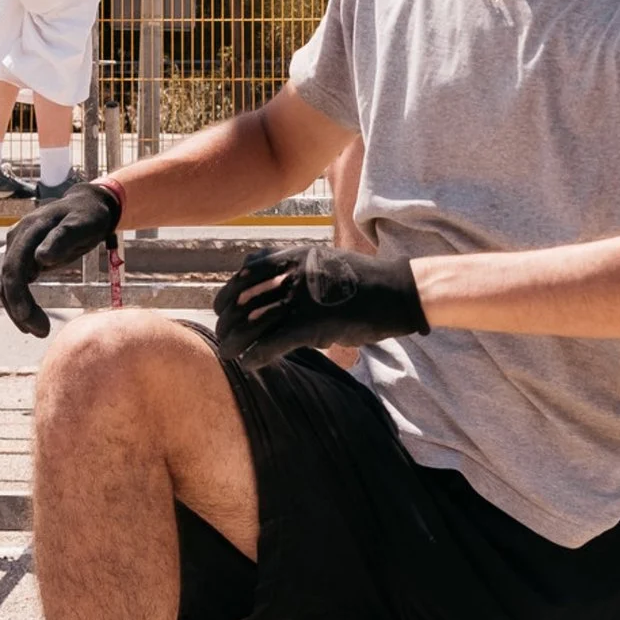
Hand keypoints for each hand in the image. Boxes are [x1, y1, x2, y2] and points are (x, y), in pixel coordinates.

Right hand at [0, 181, 122, 336]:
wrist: (89, 206)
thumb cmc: (88, 215)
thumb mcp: (82, 224)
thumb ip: (63, 238)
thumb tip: (41, 258)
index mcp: (29, 230)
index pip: (14, 267)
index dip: (18, 295)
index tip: (29, 317)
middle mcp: (17, 238)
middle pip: (9, 278)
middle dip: (20, 309)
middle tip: (40, 332)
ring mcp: (18, 247)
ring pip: (9, 284)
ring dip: (19, 310)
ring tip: (38, 331)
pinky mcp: (23, 256)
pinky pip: (17, 283)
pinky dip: (21, 303)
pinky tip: (30, 321)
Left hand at [212, 243, 426, 368]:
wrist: (399, 292)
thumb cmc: (364, 280)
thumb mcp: (325, 258)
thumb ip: (293, 263)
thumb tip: (256, 265)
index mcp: (297, 256)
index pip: (246, 272)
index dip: (228, 292)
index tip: (221, 309)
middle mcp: (295, 274)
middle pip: (244, 299)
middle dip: (227, 321)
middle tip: (222, 336)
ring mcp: (304, 299)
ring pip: (253, 324)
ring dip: (235, 342)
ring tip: (229, 353)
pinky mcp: (313, 325)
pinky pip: (273, 343)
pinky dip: (257, 356)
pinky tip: (250, 364)